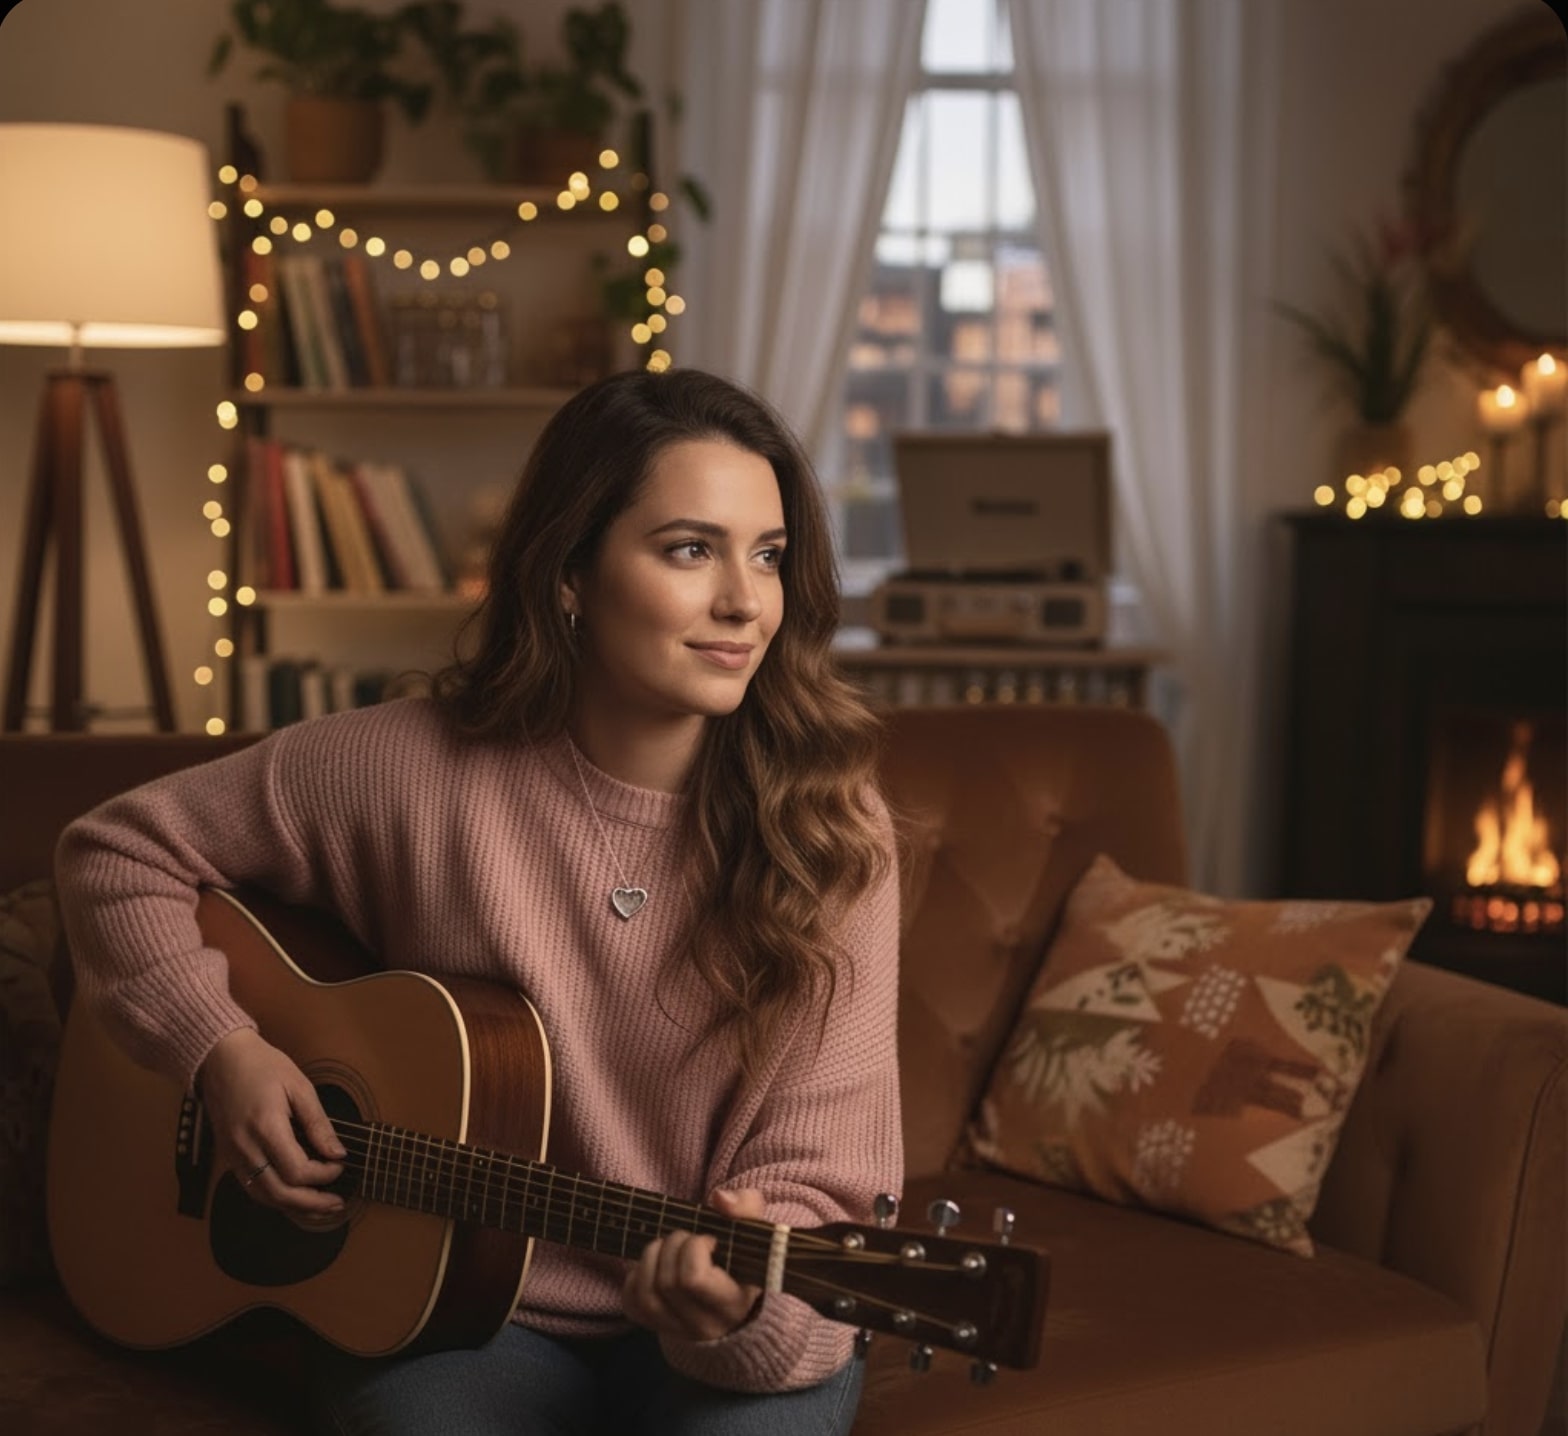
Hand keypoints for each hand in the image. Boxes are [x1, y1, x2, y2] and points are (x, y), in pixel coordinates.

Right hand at [198, 1028, 346, 1219]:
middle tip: (337, 1203)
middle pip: (279, 1193)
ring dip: (294, 1207)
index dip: (323, 1175)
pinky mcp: (229, 1157)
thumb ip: (318, 1123)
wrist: (221, 1059)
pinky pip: (252, 1188)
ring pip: (264, 1196)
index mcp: (265, 1127)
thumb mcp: (299, 1086)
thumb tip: (337, 1153)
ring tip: (321, 1207)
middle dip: (312, 1204)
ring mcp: (233, 1156)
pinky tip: (294, 1196)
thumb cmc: (263, 1066)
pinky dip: (275, 1198)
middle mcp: (245, 1148)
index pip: (297, 1170)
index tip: (340, 1166)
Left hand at [622, 1187, 766, 1341]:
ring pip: (646, 1294)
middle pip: (668, 1282)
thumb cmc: (743, 1256)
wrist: (736, 1292)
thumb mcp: (755, 1230)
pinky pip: (632, 1303)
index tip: (710, 1240)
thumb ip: (746, 1206)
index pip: (693, 1279)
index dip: (694, 1249)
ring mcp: (678, 1330)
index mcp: (733, 1304)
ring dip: (652, 1258)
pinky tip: (655, 1266)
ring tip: (669, 1247)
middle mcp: (706, 1326)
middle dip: (673, 1245)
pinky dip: (636, 1277)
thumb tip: (719, 1199)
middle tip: (689, 1238)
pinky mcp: (656, 1327)